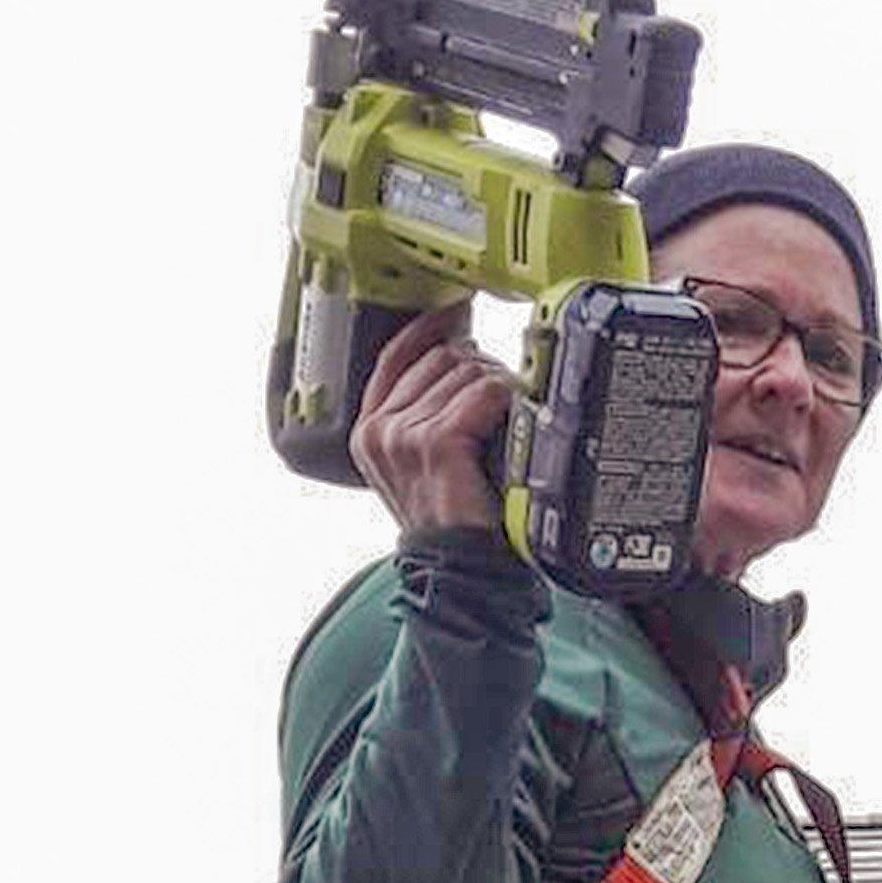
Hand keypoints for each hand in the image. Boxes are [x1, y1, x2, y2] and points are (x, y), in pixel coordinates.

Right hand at [350, 302, 514, 531]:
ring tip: (508, 422)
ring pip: (467, 372)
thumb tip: (467, 359)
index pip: (396, 355)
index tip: (457, 311)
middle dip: (481, 368)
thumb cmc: (455, 520)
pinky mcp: (435, 442)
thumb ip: (430, 413)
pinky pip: (483, 392)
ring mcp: (403, 435)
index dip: (430, 327)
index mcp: (370, 430)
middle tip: (504, 398)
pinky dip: (506, 401)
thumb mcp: (429, 462)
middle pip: (441, 357)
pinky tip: (511, 425)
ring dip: (499, 388)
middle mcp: (379, 429)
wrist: (460, 571)